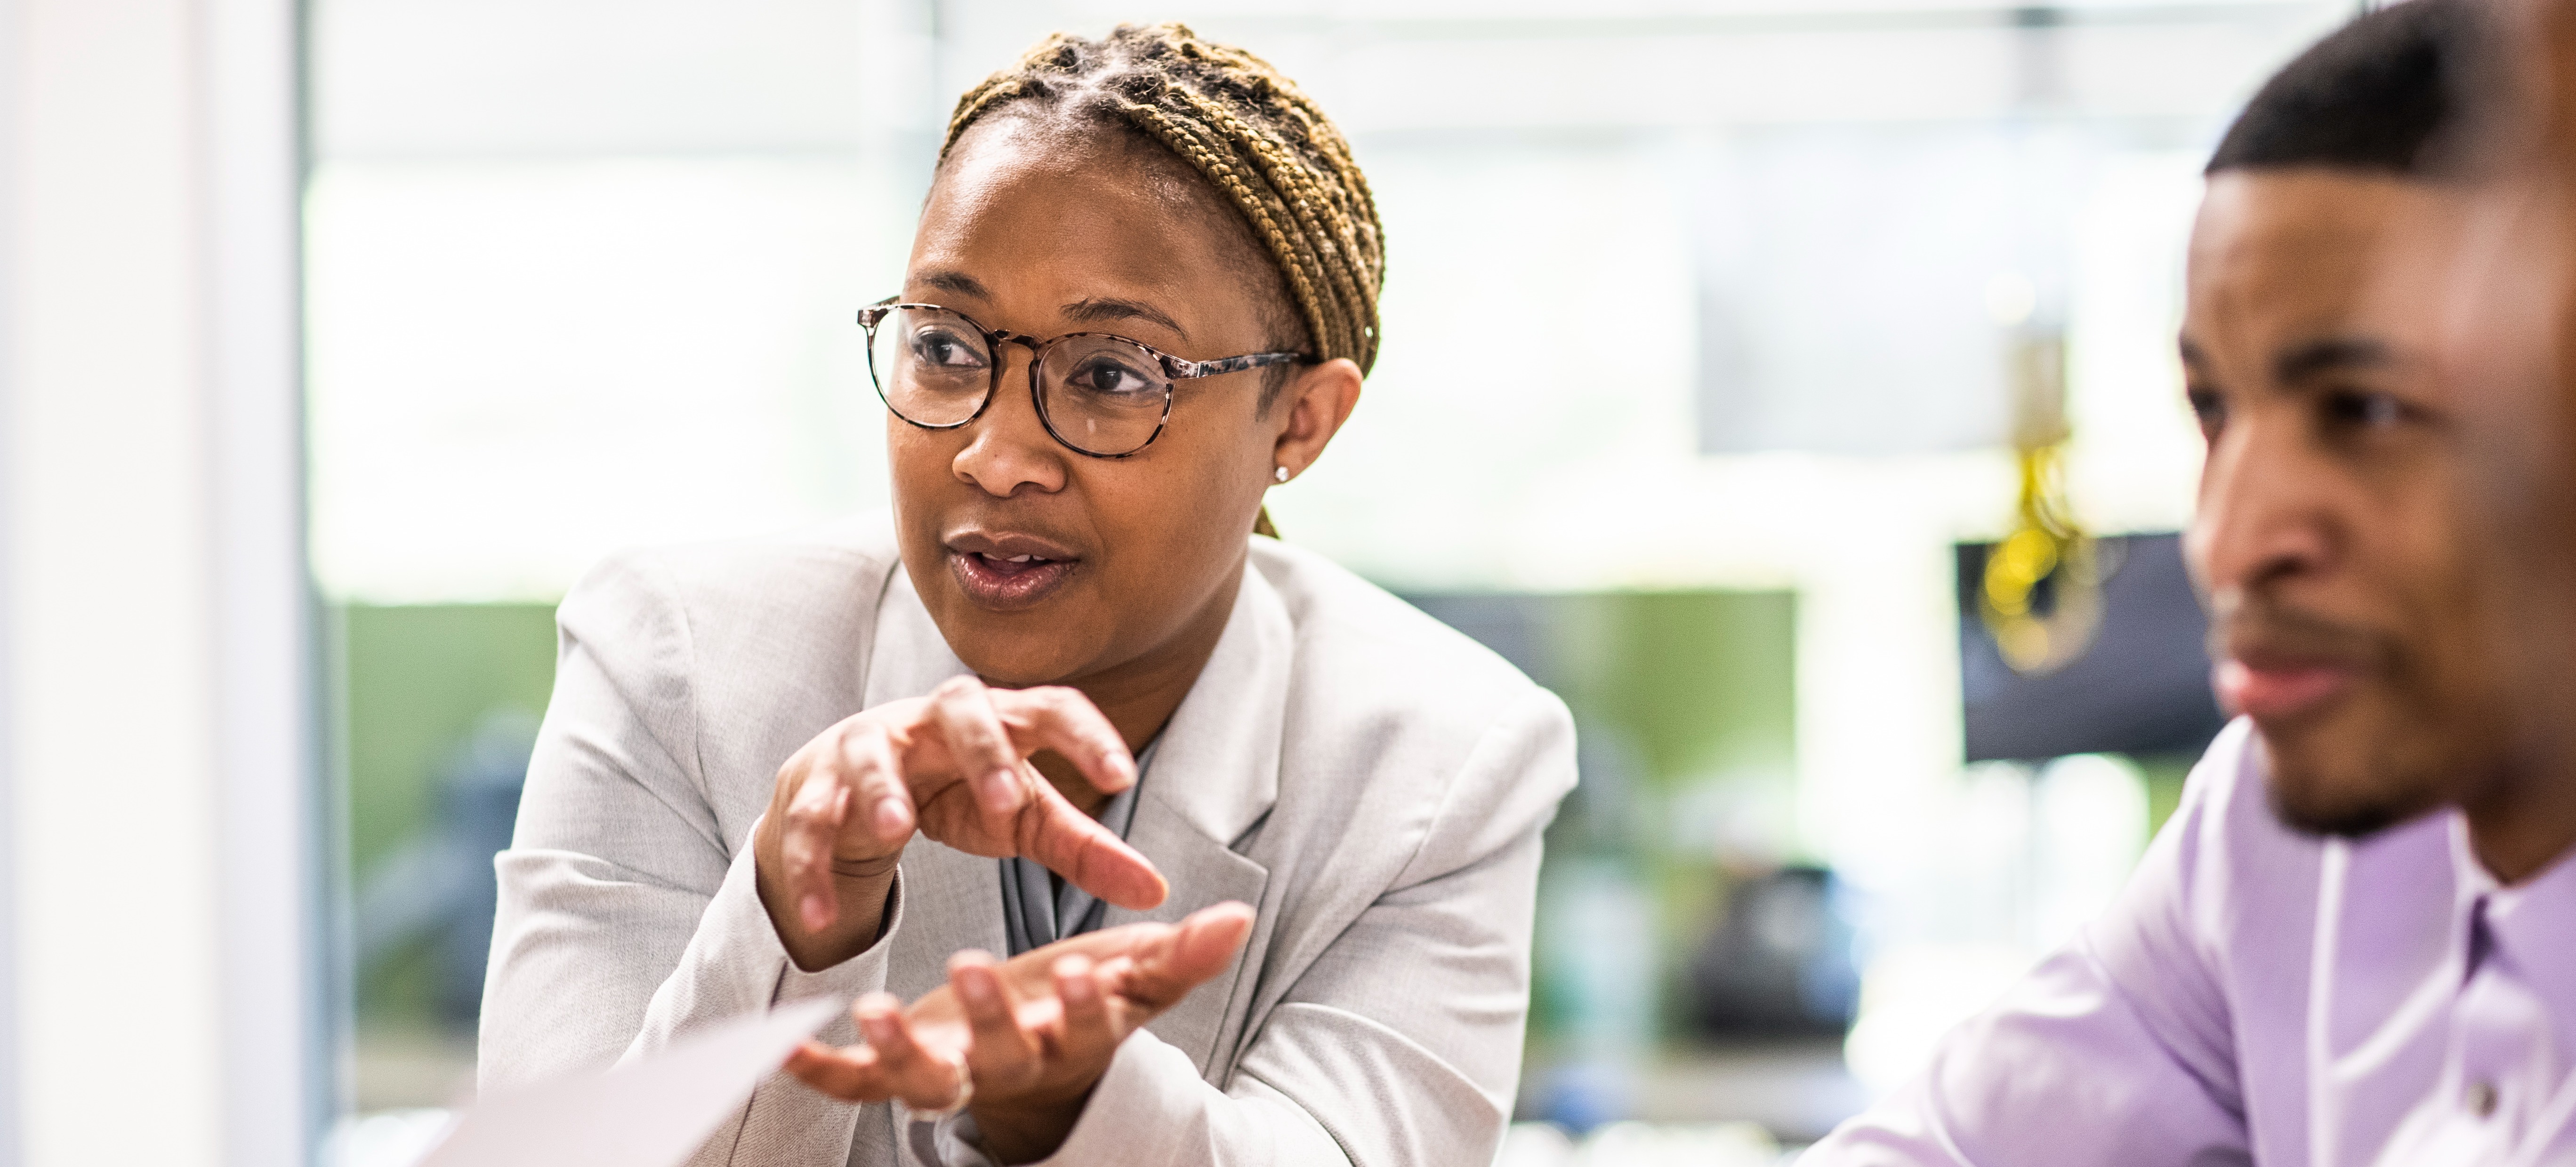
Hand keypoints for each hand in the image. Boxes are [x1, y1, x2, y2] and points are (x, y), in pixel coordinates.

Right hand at [753, 676, 1169, 969]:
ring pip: (872, 753)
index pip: (1052, 706)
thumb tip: (1157, 891)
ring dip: (880, 789)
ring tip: (895, 830)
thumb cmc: (961, 794)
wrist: (861, 792)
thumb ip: (1084, 850)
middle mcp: (934, 718)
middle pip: (961, 706)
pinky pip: (810, 821)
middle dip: (984, 750)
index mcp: (1000, 718)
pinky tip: (820, 916)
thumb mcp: (1023, 819)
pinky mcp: (815, 784)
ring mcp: (870, 744)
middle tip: (1007, 801)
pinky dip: (812, 867)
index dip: (1087, 735)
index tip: (1123, 776)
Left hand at [784, 902, 1256, 1163]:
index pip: (1083, 1027)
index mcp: (1067, 1037)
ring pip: (921, 1079)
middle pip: (999, 1054)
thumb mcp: (1134, 977)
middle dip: (988, 1016)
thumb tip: (1239, 916)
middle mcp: (1007, 1064)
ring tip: (870, 1010)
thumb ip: (1182, 954)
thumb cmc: (1085, 1005)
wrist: (1034, 1060)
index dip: (1083, 1006)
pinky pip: (853, 1085)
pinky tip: (781, 1046)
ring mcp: (949, 1073)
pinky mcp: (899, 1072)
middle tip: (972, 964)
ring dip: (896, 1051)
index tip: (1083, 971)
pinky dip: (818, 1070)